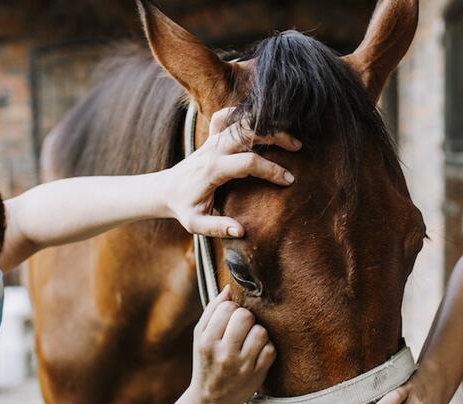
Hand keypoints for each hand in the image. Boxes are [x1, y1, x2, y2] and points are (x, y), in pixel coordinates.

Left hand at [164, 106, 300, 237]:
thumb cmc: (183, 208)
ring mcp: (212, 140)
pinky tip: (260, 122)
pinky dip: (243, 114)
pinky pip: (226, 116)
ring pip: (241, 121)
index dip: (271, 170)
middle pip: (248, 132)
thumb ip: (217, 228)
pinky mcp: (211, 137)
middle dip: (275, 136)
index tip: (289, 180)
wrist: (165, 190)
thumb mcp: (195, 224)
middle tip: (297, 147)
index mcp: (213, 169)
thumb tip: (240, 231)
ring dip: (266, 124)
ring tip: (288, 135)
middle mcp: (213, 150)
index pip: (248, 163)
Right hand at [188, 286, 275, 403]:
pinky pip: (271, 349)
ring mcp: (242, 366)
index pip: (227, 308)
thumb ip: (212, 310)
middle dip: (246, 318)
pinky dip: (266, 349)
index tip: (229, 319)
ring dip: (258, 333)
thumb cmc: (206, 362)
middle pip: (245, 316)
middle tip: (241, 328)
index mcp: (206, 341)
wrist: (210, 401)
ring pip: (261, 331)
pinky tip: (256, 354)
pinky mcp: (257, 375)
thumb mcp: (200, 337)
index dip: (231, 309)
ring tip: (249, 341)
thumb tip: (229, 288)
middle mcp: (224, 354)